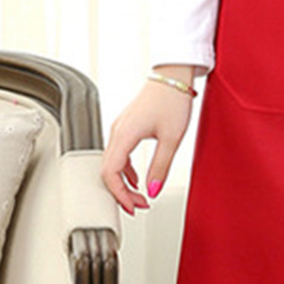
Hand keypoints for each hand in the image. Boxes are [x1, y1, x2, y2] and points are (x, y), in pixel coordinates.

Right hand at [100, 66, 197, 214]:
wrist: (174, 76)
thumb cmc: (173, 99)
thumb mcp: (172, 138)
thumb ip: (161, 167)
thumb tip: (154, 189)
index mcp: (124, 135)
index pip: (111, 174)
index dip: (120, 195)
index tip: (133, 207)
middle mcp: (117, 131)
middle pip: (109, 171)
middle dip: (122, 193)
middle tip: (138, 205)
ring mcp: (121, 128)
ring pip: (113, 163)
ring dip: (124, 182)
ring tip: (140, 196)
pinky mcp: (127, 126)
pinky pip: (119, 154)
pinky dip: (126, 170)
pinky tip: (137, 178)